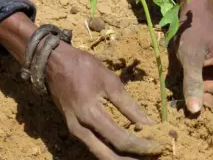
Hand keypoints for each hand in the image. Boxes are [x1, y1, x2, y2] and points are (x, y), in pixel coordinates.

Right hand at [0, 13, 161, 159]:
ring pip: (100, 155)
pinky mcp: (73, 129)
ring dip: (122, 158)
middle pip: (109, 156)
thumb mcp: (109, 81)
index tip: (159, 146)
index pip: (121, 140)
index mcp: (90, 114)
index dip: (142, 146)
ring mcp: (74, 131)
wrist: (52, 63)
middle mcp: (80, 128)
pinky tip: (125, 148)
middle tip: (153, 156)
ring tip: (141, 155)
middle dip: (132, 159)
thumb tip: (148, 123)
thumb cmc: (82, 67)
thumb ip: (128, 105)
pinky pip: (94, 147)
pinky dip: (111, 151)